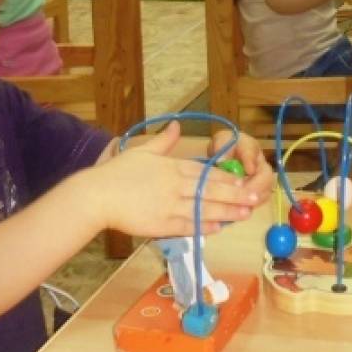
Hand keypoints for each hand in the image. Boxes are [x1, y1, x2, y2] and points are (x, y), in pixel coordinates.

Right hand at [87, 123, 262, 237]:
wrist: (97, 196)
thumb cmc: (117, 172)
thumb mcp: (142, 151)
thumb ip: (163, 140)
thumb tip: (176, 125)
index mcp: (173, 167)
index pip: (205, 173)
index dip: (227, 178)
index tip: (243, 181)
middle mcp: (176, 186)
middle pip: (211, 191)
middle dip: (235, 195)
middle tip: (254, 199)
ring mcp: (170, 206)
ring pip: (204, 209)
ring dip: (226, 211)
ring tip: (244, 214)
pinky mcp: (162, 224)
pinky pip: (188, 225)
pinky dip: (204, 226)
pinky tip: (218, 227)